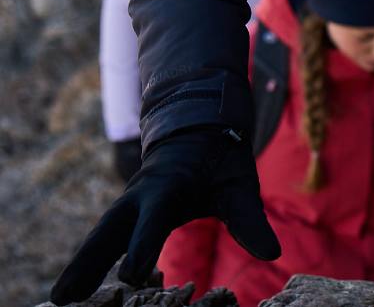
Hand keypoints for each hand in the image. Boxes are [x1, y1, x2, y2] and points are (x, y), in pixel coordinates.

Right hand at [50, 126, 279, 304]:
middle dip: (88, 262)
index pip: (154, 218)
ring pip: (100, 236)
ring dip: (80, 265)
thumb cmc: (221, 156)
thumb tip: (272, 251)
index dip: (143, 245)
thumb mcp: (239, 183)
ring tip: (59, 300)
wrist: (199, 125)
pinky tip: (75, 291)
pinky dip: (87, 262)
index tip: (131, 276)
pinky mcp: (127, 213)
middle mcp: (142, 195)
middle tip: (63, 298)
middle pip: (109, 230)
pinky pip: (104, 239)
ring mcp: (130, 204)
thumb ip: (249, 219)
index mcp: (169, 185)